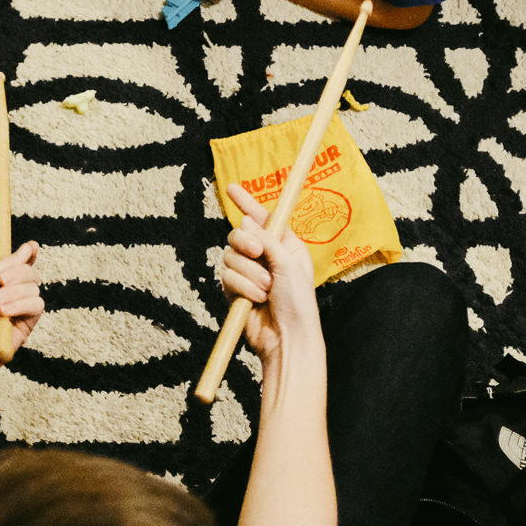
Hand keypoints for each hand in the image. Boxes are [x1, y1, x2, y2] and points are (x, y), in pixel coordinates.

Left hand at [0, 242, 43, 378]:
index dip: (26, 255)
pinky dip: (21, 305)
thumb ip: (8, 263)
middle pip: (29, 273)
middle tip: (0, 281)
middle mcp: (6, 293)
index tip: (32, 246)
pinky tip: (4, 314)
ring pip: (34, 288)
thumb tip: (29, 247)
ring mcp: (16, 309)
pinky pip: (36, 305)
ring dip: (14, 293)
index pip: (16, 264)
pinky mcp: (25, 324)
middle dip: (17, 275)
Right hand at [220, 184, 321, 366]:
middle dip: (246, 243)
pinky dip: (241, 287)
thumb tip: (245, 222)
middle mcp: (266, 256)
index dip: (247, 202)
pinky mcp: (235, 290)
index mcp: (285, 245)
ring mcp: (249, 273)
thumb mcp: (289, 264)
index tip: (231, 188)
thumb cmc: (298, 302)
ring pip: (230, 256)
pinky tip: (254, 300)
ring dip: (249, 274)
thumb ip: (267, 240)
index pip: (263, 218)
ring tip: (266, 290)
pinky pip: (226, 276)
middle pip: (240, 234)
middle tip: (258, 253)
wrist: (287, 337)